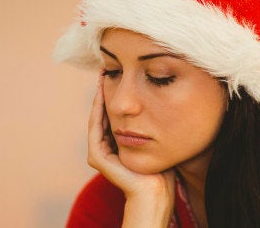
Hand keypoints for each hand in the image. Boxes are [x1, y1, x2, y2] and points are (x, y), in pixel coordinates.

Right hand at [88, 72, 175, 226]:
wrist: (156, 189)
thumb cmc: (163, 165)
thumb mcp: (158, 136)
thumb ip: (154, 120)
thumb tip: (163, 98)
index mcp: (118, 143)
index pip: (113, 113)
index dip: (114, 94)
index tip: (118, 73)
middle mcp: (106, 147)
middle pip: (103, 113)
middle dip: (104, 91)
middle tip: (105, 69)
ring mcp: (99, 152)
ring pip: (97, 117)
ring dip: (98, 97)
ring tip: (103, 76)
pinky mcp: (97, 157)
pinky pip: (95, 128)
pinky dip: (97, 110)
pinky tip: (101, 94)